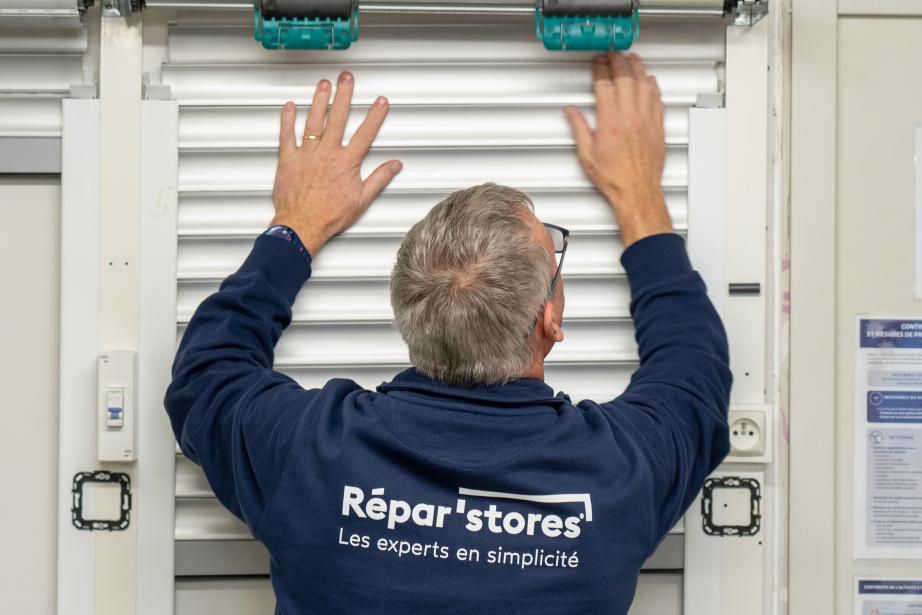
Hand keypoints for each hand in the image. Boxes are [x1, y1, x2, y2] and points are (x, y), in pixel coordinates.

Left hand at [271, 72, 402, 254]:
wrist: (302, 225)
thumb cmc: (330, 216)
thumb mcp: (362, 199)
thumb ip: (379, 178)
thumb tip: (394, 165)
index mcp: (346, 162)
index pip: (365, 133)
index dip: (375, 116)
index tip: (380, 101)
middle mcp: (327, 153)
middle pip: (338, 118)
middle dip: (344, 95)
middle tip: (347, 78)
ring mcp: (306, 154)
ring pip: (313, 121)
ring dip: (319, 100)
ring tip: (324, 84)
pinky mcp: (288, 159)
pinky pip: (286, 135)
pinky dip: (287, 120)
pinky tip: (290, 106)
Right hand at [565, 53, 672, 246]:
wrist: (637, 191)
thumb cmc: (614, 178)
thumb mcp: (587, 155)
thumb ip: (579, 129)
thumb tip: (571, 112)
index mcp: (610, 123)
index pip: (605, 86)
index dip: (600, 70)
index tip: (597, 63)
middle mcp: (630, 118)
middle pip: (625, 78)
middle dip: (618, 62)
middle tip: (612, 54)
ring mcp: (646, 120)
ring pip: (644, 85)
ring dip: (637, 68)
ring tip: (632, 59)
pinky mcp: (657, 127)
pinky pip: (657, 99)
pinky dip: (653, 86)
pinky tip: (649, 80)